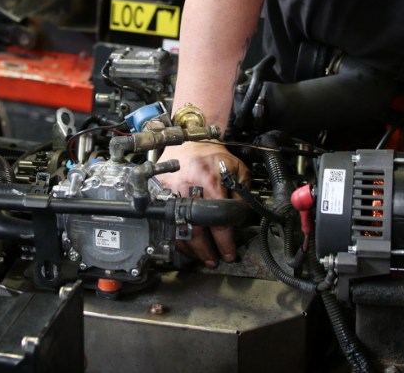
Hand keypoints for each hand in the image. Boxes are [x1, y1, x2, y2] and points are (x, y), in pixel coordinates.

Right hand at [158, 140, 250, 266]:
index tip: (229, 253)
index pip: (220, 222)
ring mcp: (172, 194)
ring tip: (202, 257)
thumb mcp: (237, 169)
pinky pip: (168, 223)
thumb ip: (242, 193)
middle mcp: (189, 190)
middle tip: (214, 261)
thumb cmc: (212, 156)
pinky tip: (187, 245)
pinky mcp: (161, 196)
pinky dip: (177, 238)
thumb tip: (241, 217)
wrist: (189, 142)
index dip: (226, 242)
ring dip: (192, 249)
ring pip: (179, 230)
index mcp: (210, 183)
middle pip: (197, 231)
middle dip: (207, 251)